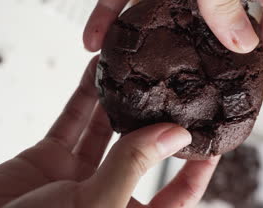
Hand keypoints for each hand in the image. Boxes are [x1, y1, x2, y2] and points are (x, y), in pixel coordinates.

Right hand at [0, 56, 219, 207]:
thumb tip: (175, 135)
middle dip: (159, 121)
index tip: (214, 136)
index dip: (198, 167)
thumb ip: (133, 169)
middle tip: (179, 88)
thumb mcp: (93, 207)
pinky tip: (99, 69)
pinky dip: (86, 94)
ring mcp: (78, 176)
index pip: (178, 196)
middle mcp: (108, 196)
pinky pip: (73, 120)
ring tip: (140, 68)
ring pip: (108, 130)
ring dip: (121, 99)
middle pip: (144, 154)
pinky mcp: (49, 158)